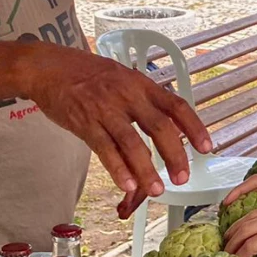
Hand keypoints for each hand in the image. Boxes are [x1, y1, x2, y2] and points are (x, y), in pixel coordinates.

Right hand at [20, 43, 211, 213]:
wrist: (49, 68)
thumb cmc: (89, 75)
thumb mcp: (124, 80)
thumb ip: (144, 104)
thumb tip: (166, 134)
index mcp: (142, 84)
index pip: (177, 106)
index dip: (195, 127)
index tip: (207, 147)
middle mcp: (128, 96)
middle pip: (159, 127)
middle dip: (175, 155)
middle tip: (183, 176)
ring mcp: (106, 109)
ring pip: (132, 143)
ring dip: (146, 169)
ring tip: (157, 189)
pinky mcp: (85, 123)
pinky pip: (104, 149)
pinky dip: (117, 169)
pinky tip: (126, 185)